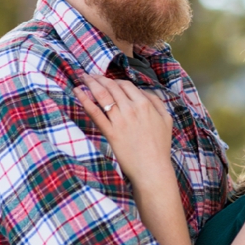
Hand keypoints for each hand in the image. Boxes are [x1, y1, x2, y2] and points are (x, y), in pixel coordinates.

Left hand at [75, 75, 176, 192]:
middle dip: (99, 78)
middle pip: (112, 87)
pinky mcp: (111, 132)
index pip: (125, 85)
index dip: (114, 80)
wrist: (153, 169)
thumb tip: (144, 92)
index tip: (106, 80)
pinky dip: (85, 100)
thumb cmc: (160, 146)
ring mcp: (120, 120)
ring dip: (91, 84)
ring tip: (83, 78)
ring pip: (102, 96)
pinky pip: (95, 113)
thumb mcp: (166, 119)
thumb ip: (156, 102)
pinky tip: (78, 92)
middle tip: (89, 75)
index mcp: (145, 104)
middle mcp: (132, 109)